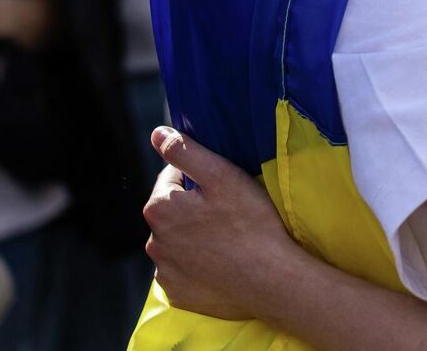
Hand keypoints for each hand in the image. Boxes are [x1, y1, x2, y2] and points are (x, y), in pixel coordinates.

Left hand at [144, 127, 296, 320]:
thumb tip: (157, 133)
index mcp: (160, 209)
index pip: (171, 179)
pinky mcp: (179, 294)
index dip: (198, 178)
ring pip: (176, 243)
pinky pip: (183, 272)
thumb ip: (185, 152)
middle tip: (228, 212)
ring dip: (193, 237)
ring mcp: (166, 272)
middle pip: (172, 213)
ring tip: (226, 239)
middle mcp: (155, 242)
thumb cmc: (250, 223)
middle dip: (193, 208)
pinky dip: (197, 266)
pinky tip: (221, 263)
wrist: (271, 280)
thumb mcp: (222, 176)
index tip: (223, 187)